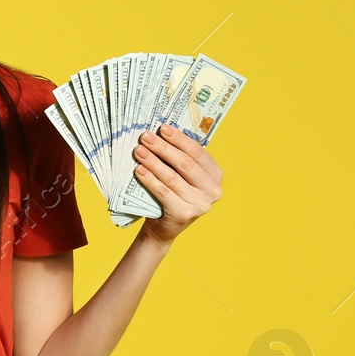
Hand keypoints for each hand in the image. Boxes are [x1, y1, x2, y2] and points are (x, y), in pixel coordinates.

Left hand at [132, 123, 223, 243]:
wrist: (164, 227)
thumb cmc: (173, 195)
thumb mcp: (183, 176)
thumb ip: (180, 158)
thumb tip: (161, 133)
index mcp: (215, 175)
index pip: (197, 152)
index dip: (179, 138)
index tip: (162, 128)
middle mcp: (213, 190)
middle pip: (185, 163)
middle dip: (163, 148)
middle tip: (146, 137)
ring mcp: (200, 204)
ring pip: (172, 177)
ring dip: (153, 162)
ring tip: (139, 151)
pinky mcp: (184, 213)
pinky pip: (163, 192)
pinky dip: (150, 179)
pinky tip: (139, 170)